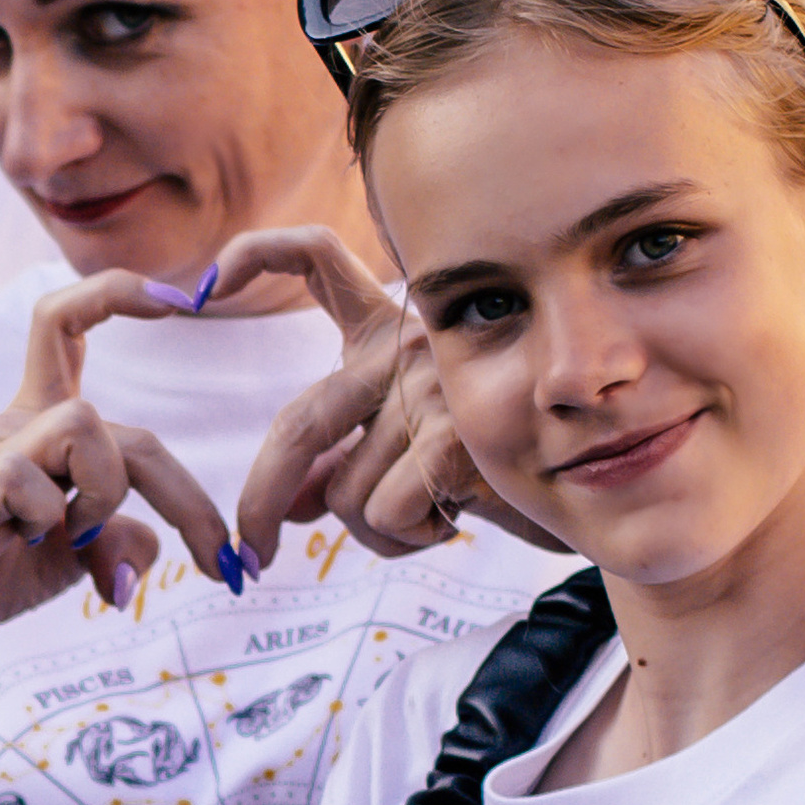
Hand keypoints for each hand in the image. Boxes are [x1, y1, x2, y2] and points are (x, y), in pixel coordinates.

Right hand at [0, 272, 237, 681]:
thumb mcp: (75, 560)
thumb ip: (121, 540)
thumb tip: (152, 547)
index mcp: (37, 424)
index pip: (66, 324)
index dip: (117, 293)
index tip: (178, 299)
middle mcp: (14, 423)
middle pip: (116, 422)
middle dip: (187, 500)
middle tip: (219, 565)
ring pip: (85, 424)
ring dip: (107, 493)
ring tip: (82, 543)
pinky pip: (34, 479)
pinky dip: (53, 522)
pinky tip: (27, 548)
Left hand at [212, 226, 550, 566]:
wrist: (596, 488)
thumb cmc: (495, 466)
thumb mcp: (407, 451)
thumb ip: (344, 462)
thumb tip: (287, 506)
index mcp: (393, 328)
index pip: (319, 259)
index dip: (260, 254)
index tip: (208, 279)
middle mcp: (410, 342)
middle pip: (300, 424)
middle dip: (262, 498)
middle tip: (251, 550)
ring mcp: (433, 383)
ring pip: (343, 492)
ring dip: (376, 531)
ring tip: (431, 513)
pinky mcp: (453, 434)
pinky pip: (382, 513)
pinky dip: (409, 538)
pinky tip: (455, 518)